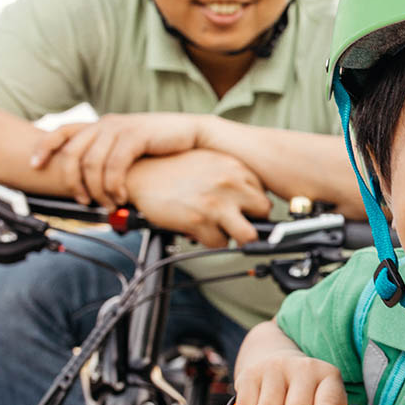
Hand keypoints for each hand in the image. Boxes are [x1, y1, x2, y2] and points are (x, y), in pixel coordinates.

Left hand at [30, 113, 208, 207]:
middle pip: (73, 154)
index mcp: (100, 125)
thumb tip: (89, 180)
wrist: (192, 134)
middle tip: (82, 201)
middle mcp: (106, 124)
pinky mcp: (136, 136)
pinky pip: (115, 165)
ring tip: (108, 204)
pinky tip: (121, 196)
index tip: (34, 165)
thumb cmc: (161, 145)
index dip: (43, 147)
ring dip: (96, 190)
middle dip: (73, 182)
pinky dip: (114, 185)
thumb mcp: (128, 148)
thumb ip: (108, 156)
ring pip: (92, 164)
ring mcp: (120, 128)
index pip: (61, 132)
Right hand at [124, 149, 271, 246]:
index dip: (254, 206)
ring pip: (249, 235)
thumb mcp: (210, 161)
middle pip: (264, 213)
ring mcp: (217, 203)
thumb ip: (232, 175)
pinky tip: (202, 231)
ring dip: (237, 238)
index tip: (246, 211)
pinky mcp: (201, 221)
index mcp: (235, 166)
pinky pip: (220, 244)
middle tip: (238, 223)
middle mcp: (230, 183)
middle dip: (253, 222)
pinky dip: (212, 242)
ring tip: (224, 232)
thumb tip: (251, 197)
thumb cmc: (172, 169)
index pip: (264, 194)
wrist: (140, 174)